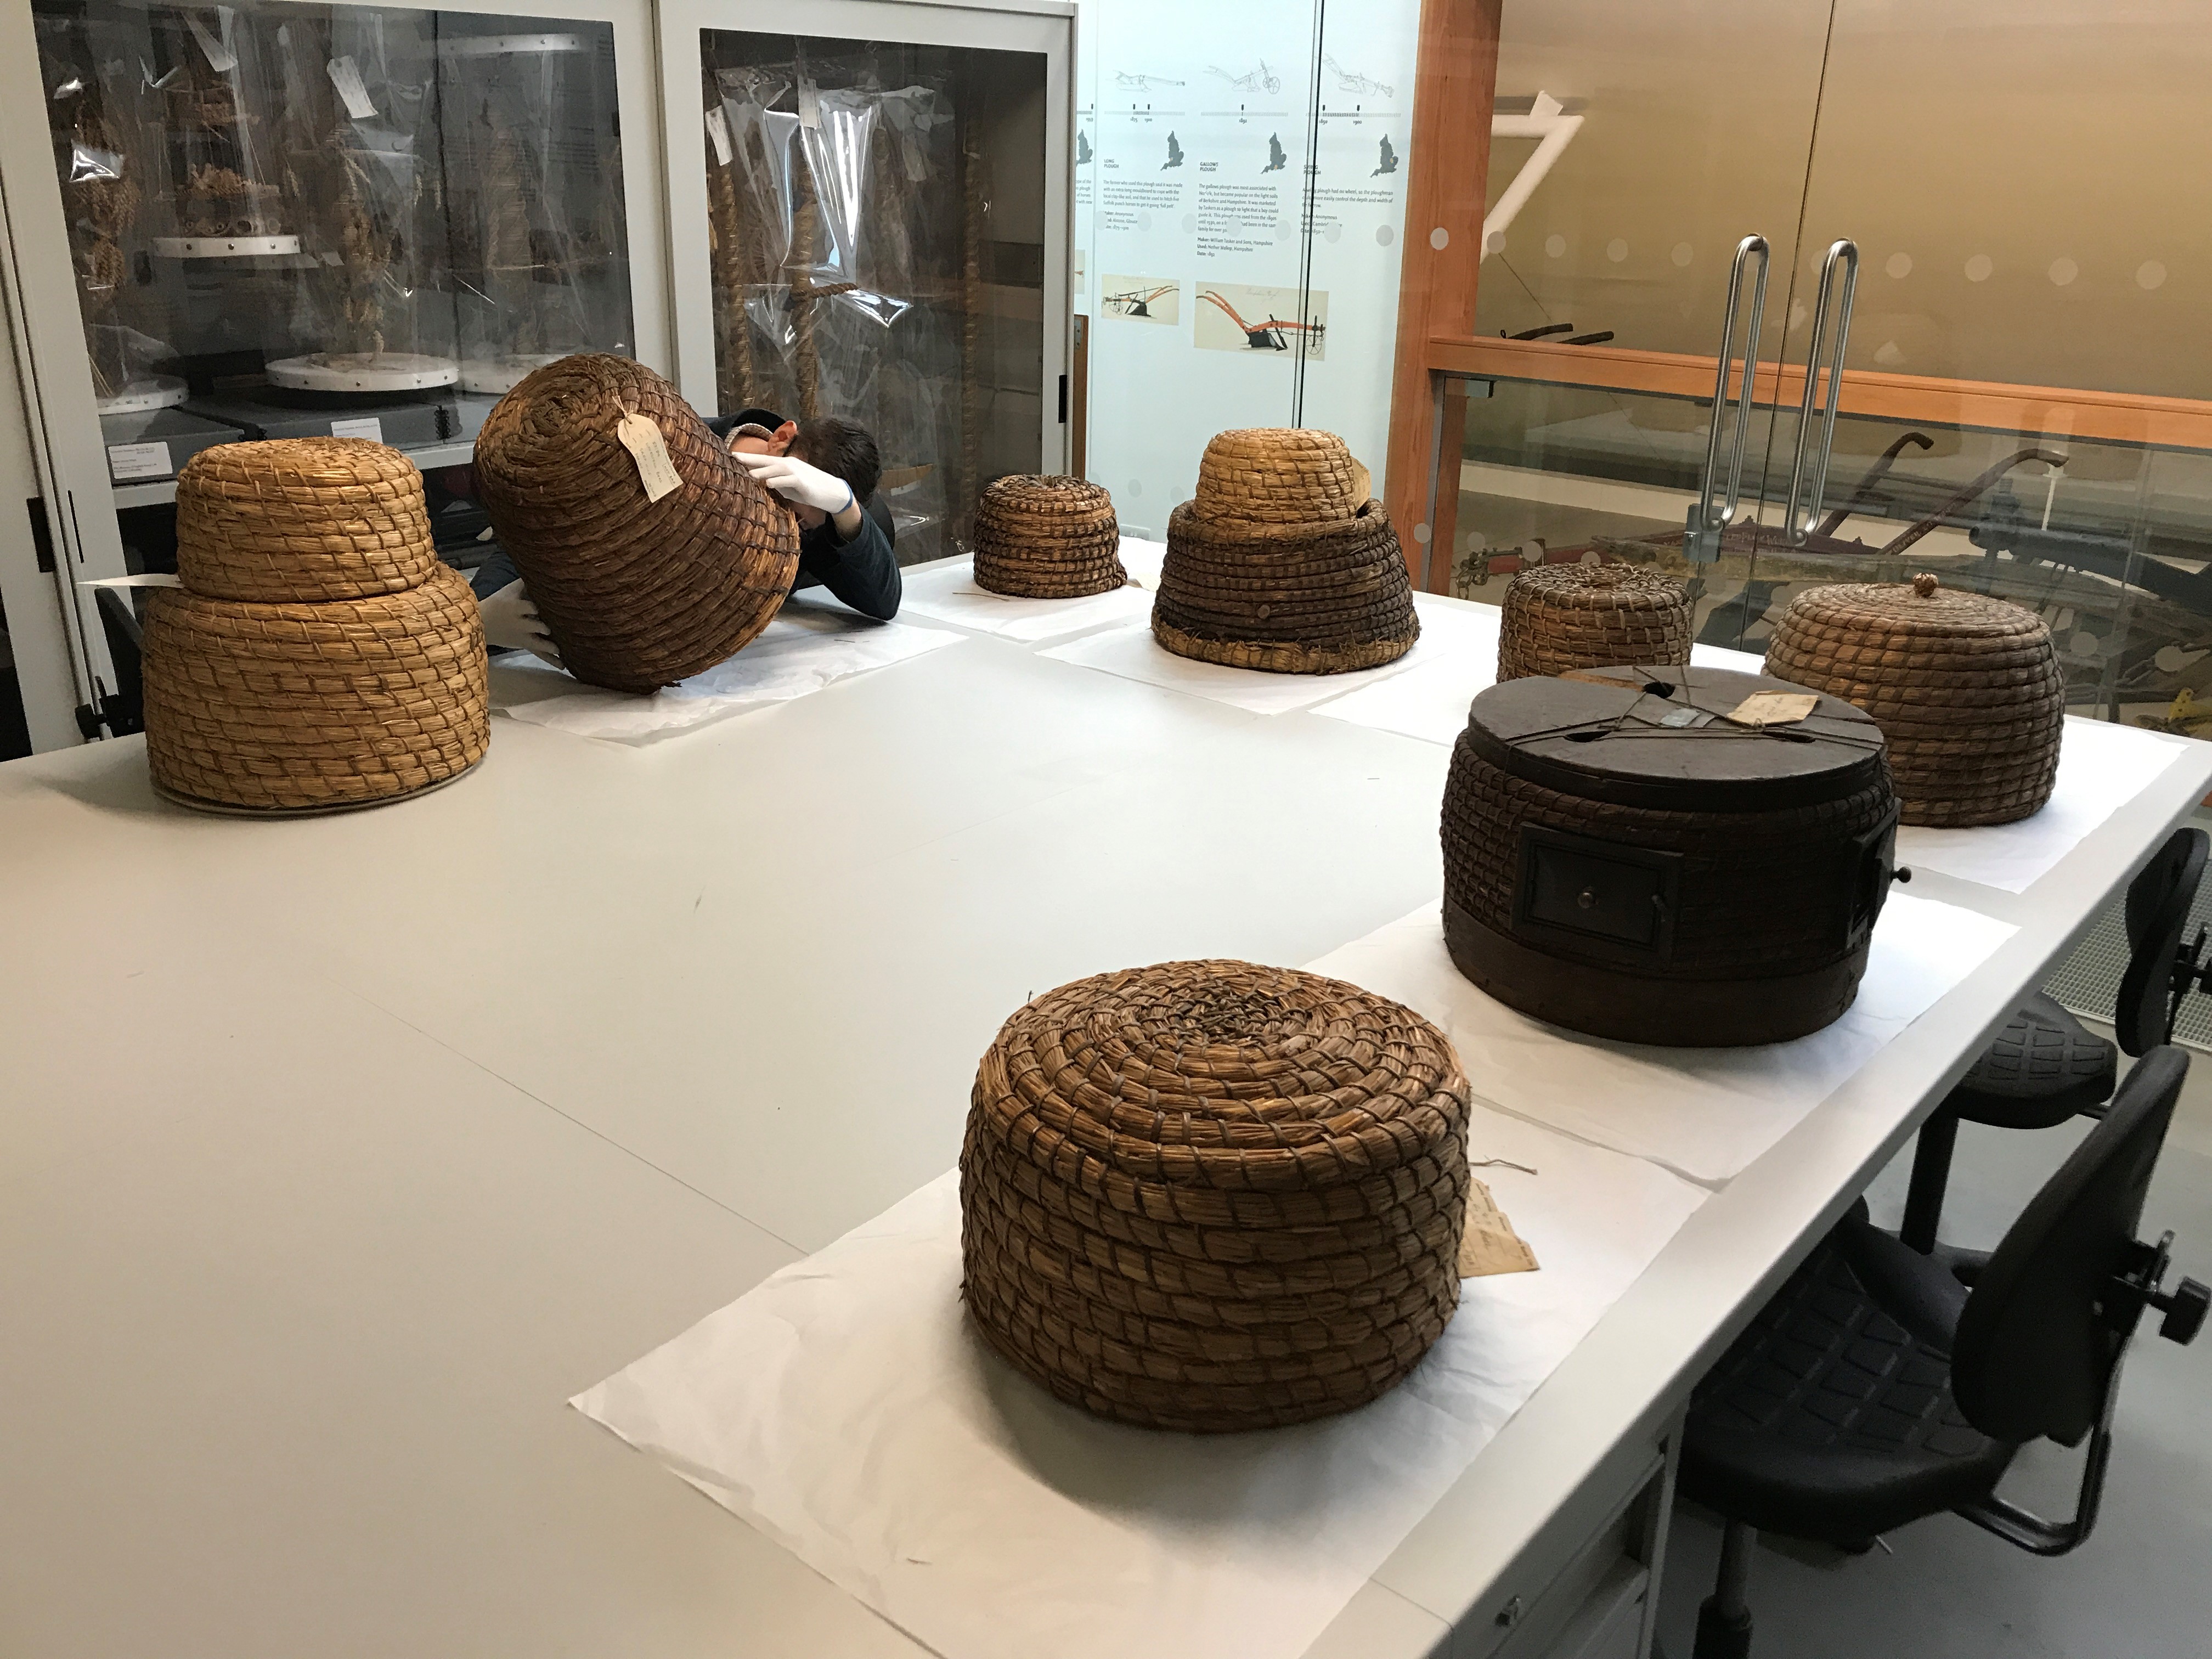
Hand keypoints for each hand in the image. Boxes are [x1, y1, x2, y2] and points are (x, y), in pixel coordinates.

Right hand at [477, 578, 563, 668]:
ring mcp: (523, 636)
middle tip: (560, 627)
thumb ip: (525, 583)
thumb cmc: (499, 603)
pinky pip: (539, 654)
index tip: (554, 604)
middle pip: (535, 625)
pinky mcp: (525, 645)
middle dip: (545, 627)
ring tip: (561, 649)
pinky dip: (551, 660)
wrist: (482, 623)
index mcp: (515, 608)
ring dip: (550, 646)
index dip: (538, 607)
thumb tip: (542, 570)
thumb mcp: (509, 591)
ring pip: (537, 643)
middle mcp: (520, 623)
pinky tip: (564, 666)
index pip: (528, 607)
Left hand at [732, 450, 853, 515]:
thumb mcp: (789, 487)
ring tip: (747, 473)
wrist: (832, 493)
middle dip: (750, 459)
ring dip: (762, 470)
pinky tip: (769, 483)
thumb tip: (763, 485)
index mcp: (784, 465)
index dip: (748, 458)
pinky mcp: (803, 482)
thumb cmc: (809, 490)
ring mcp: (797, 472)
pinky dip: (779, 481)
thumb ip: (777, 484)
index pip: (763, 460)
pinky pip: (789, 480)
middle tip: (733, 457)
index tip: (732, 457)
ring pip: (776, 469)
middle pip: (766, 460)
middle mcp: (789, 465)